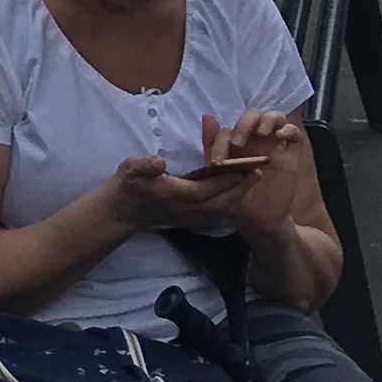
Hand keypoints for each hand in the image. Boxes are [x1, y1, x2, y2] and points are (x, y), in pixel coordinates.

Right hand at [109, 152, 259, 230]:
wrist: (123, 211)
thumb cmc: (127, 185)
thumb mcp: (130, 169)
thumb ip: (144, 165)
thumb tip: (159, 162)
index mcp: (173, 194)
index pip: (205, 189)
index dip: (224, 180)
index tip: (242, 167)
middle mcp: (185, 209)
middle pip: (219, 201)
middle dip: (240, 188)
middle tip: (258, 172)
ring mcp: (189, 217)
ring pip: (220, 209)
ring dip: (238, 196)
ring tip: (252, 181)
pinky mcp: (190, 219)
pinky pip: (216, 214)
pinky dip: (229, 204)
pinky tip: (237, 194)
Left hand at [203, 109, 310, 238]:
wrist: (259, 221)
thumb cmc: (237, 198)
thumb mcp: (221, 175)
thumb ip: (213, 148)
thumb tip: (207, 116)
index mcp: (236, 143)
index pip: (230, 128)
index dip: (223, 139)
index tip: (218, 161)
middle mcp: (255, 141)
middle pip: (253, 115)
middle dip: (245, 123)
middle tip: (239, 143)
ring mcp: (274, 146)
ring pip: (275, 118)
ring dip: (267, 120)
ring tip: (262, 133)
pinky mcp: (290, 156)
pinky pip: (294, 134)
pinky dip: (288, 129)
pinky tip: (280, 136)